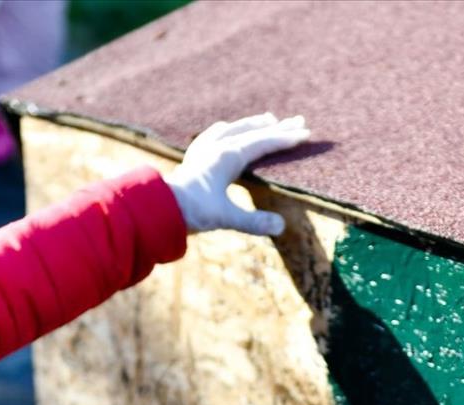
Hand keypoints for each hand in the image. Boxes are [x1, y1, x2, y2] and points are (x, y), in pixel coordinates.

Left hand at [165, 113, 309, 236]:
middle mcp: (217, 147)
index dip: (286, 138)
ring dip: (253, 124)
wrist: (157, 208)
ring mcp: (204, 150)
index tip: (305, 133)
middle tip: (299, 121)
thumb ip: (254, 222)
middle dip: (277, 127)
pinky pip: (213, 135)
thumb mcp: (226, 218)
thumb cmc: (192, 211)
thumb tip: (281, 226)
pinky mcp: (194, 158)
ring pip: (234, 129)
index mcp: (228, 156)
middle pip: (253, 131)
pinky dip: (227, 130)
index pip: (264, 143)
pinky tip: (225, 129)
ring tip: (268, 119)